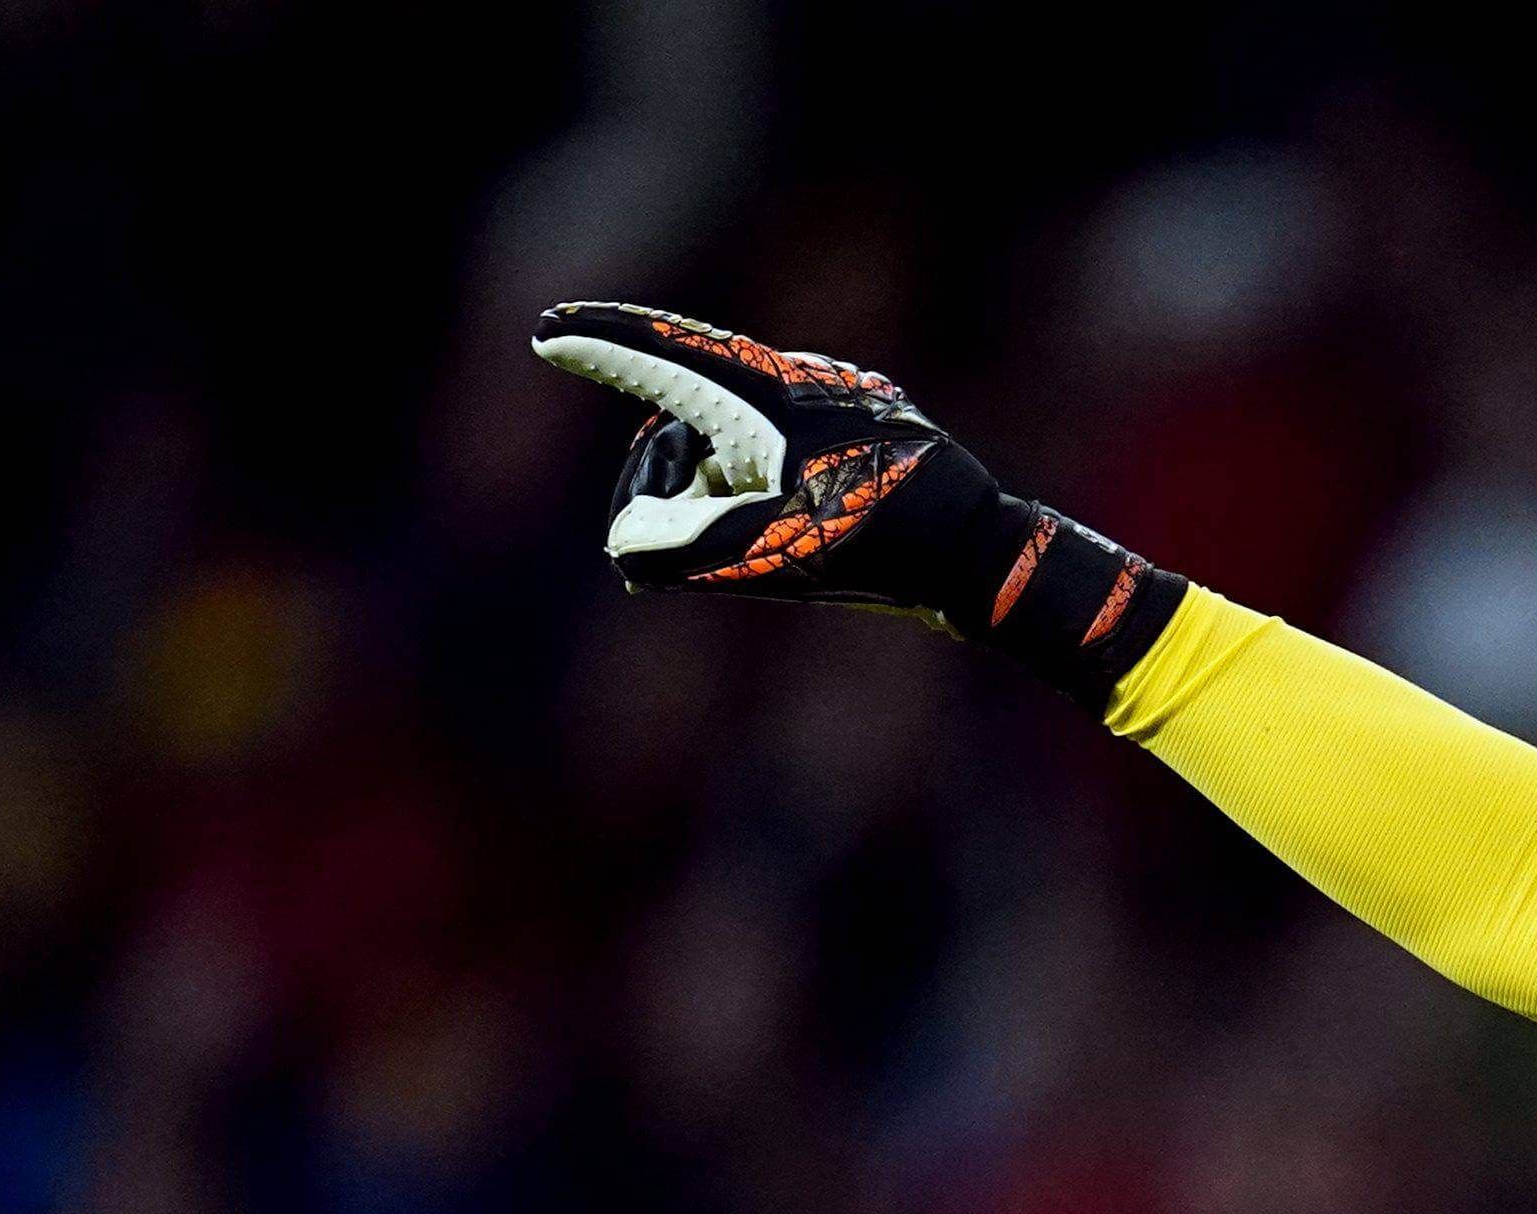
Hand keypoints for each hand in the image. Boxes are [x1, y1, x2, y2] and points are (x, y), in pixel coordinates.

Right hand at [527, 302, 1179, 698]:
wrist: (990, 561)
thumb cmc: (889, 554)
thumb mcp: (776, 555)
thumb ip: (688, 547)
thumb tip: (628, 546)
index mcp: (776, 396)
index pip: (671, 355)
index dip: (605, 344)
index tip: (546, 329)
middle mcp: (802, 382)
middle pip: (691, 418)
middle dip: (662, 485)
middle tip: (643, 557)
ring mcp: (835, 402)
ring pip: (734, 444)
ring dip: (714, 501)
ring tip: (727, 560)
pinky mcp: (859, 431)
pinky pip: (777, 452)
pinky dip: (754, 495)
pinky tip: (776, 541)